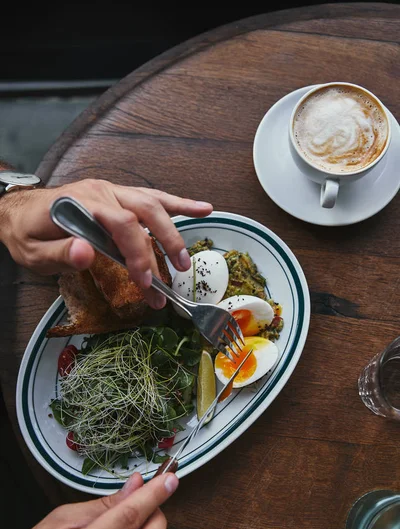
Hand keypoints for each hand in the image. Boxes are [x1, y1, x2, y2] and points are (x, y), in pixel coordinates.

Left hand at [0, 179, 212, 307]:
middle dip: (165, 242)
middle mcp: (101, 193)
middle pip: (144, 212)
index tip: (145, 283)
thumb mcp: (33, 251)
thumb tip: (86, 253)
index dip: (138, 254)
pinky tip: (201, 208)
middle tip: (178, 270)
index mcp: (81, 203)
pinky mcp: (117, 196)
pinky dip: (177, 204)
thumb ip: (59, 252)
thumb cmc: (27, 233)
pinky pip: (151, 197)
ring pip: (152, 203)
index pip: (121, 225)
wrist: (19, 211)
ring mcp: (111, 192)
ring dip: (175, 227)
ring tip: (190, 251)